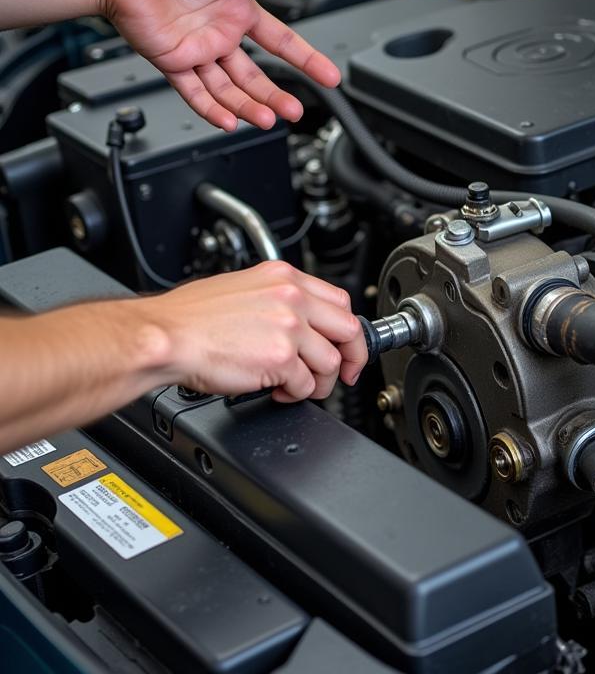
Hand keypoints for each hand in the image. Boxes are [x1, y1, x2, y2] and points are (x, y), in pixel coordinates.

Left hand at [99, 0, 340, 131]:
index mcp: (237, 9)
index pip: (281, 41)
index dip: (308, 59)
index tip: (329, 76)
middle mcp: (220, 34)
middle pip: (257, 76)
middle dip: (278, 95)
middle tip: (296, 110)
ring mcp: (197, 51)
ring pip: (230, 90)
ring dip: (250, 107)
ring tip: (268, 120)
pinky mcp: (173, 62)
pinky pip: (195, 93)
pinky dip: (211, 110)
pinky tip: (229, 122)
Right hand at [134, 261, 367, 402]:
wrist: (164, 337)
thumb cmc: (190, 318)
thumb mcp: (242, 288)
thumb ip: (278, 299)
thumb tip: (301, 321)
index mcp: (284, 278)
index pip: (340, 301)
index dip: (347, 329)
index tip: (346, 345)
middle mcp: (292, 299)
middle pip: (349, 329)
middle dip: (351, 358)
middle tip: (344, 374)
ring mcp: (289, 328)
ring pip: (331, 362)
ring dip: (318, 381)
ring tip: (297, 386)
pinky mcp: (280, 359)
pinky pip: (306, 385)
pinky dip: (296, 395)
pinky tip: (278, 391)